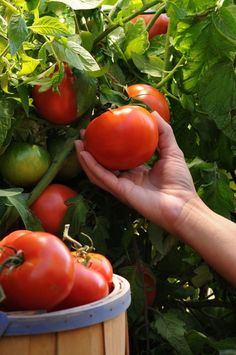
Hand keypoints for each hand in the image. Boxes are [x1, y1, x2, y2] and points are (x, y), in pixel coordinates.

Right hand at [75, 112, 198, 234]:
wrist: (183, 205)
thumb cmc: (180, 181)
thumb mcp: (172, 150)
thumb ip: (163, 132)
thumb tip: (152, 112)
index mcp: (137, 171)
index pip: (118, 156)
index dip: (108, 143)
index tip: (101, 128)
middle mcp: (126, 179)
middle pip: (103, 164)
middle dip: (91, 150)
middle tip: (84, 134)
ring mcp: (122, 186)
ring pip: (98, 172)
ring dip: (85, 158)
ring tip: (77, 143)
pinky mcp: (120, 192)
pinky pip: (103, 178)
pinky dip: (92, 166)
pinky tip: (84, 154)